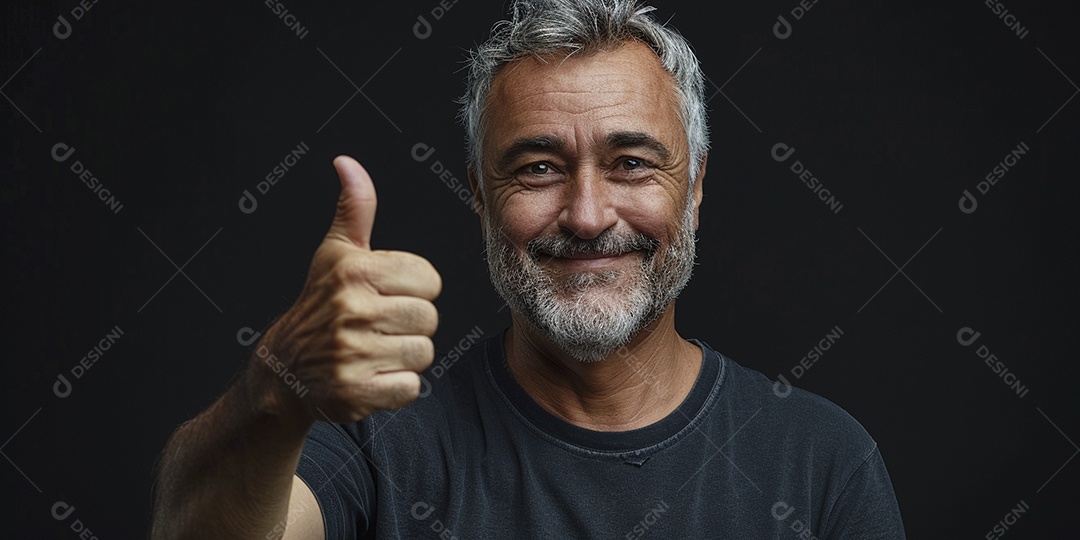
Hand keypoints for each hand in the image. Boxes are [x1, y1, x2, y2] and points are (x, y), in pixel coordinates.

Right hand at [254, 155, 441, 423]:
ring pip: (423, 353)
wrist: (282, 371)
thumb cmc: (320, 305)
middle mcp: (351, 311)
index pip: (429, 280)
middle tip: (379, 327)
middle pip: (429, 318)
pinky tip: (371, 376)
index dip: (414, 289)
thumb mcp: (334, 253)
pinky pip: (411, 388)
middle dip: (411, 325)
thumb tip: (347, 163)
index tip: (386, 295)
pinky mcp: (355, 393)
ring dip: (404, 356)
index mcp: (354, 272)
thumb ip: (354, 209)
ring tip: (374, 351)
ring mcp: (352, 354)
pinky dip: (397, 387)